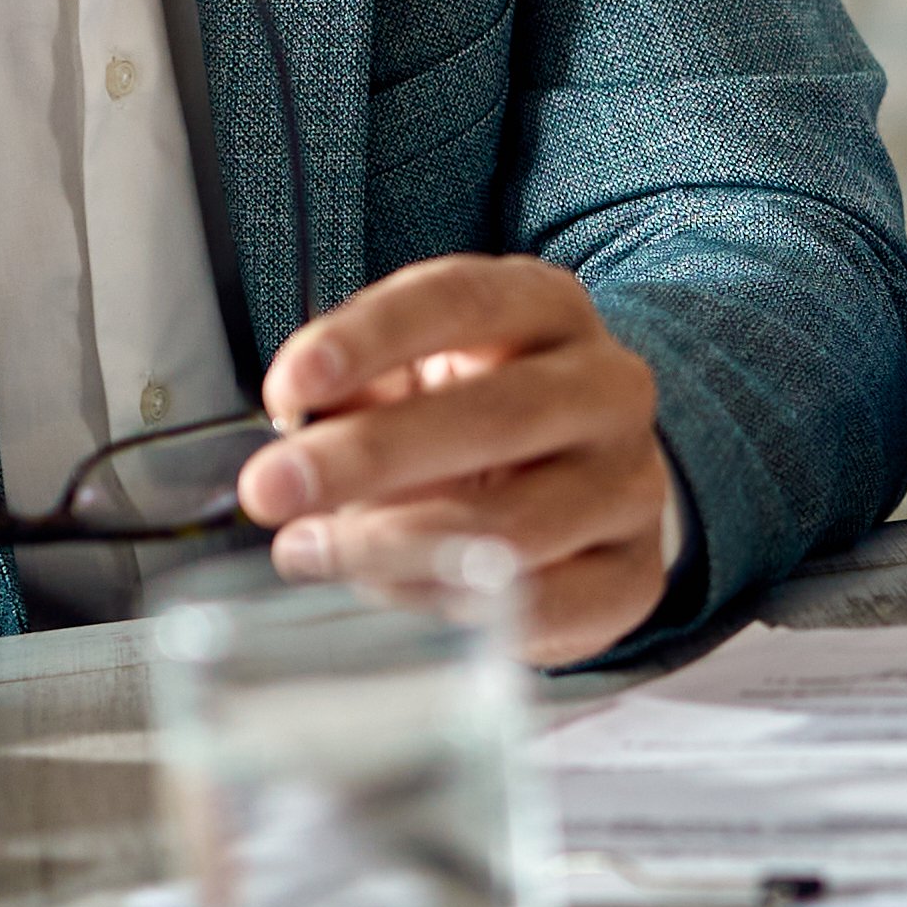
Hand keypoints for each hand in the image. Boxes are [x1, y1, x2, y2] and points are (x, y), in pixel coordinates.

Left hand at [239, 254, 671, 662]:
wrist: (580, 491)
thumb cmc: (471, 419)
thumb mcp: (410, 378)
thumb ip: (351, 390)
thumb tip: (295, 424)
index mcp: (548, 309)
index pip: (464, 300)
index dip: (372, 338)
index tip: (291, 386)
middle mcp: (608, 386)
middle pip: (499, 413)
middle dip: (370, 454)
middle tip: (272, 488)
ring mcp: (632, 485)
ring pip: (516, 524)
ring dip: (391, 543)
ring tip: (307, 549)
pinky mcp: (634, 577)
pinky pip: (539, 606)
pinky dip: (447, 603)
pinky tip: (386, 591)